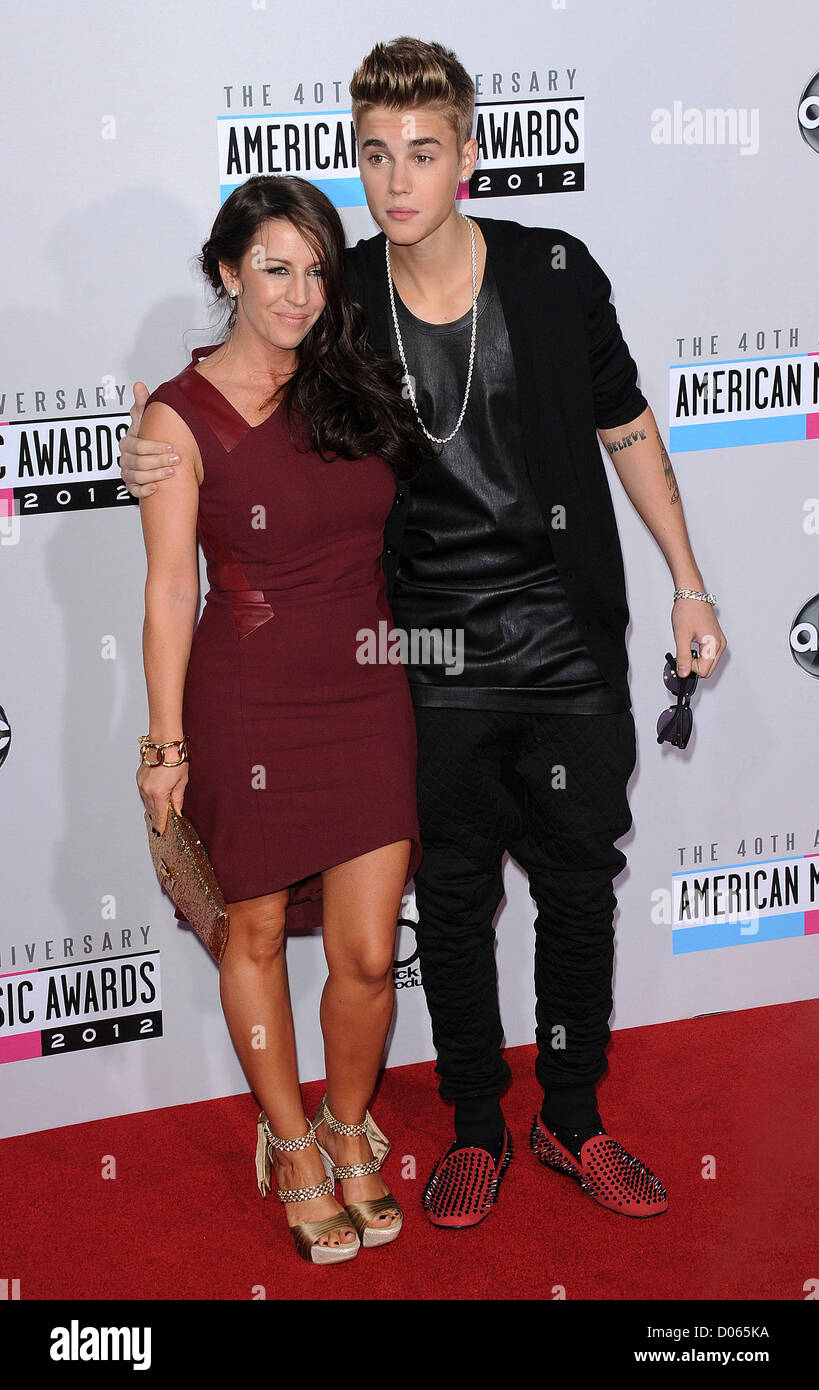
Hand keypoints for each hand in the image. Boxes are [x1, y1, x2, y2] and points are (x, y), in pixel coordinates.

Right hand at [118, 381, 178, 497]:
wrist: (154, 455)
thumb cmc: (149, 436)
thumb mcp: (147, 419)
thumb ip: (143, 404)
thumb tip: (139, 385)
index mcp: (127, 442)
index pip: (136, 445)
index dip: (154, 447)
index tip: (171, 445)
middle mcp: (125, 458)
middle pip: (138, 462)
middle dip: (159, 461)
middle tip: (176, 459)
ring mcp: (128, 473)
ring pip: (137, 477)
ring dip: (155, 475)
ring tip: (171, 473)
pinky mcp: (132, 486)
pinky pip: (134, 491)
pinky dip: (144, 491)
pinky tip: (156, 488)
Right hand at [136, 759, 188, 833]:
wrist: (164, 743)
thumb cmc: (175, 758)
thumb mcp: (181, 781)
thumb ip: (178, 799)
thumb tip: (177, 810)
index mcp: (159, 794)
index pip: (159, 816)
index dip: (161, 826)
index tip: (162, 833)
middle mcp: (147, 791)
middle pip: (152, 811)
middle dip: (159, 817)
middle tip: (164, 824)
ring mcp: (141, 784)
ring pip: (147, 802)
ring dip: (154, 807)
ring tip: (161, 812)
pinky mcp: (139, 779)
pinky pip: (144, 793)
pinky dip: (150, 797)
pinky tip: (156, 798)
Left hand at [671, 599, 725, 678]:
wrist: (692, 595)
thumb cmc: (688, 610)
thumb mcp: (682, 635)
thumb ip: (683, 657)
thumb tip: (683, 673)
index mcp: (714, 644)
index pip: (703, 671)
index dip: (689, 668)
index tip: (681, 658)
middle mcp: (720, 644)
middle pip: (707, 669)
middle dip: (693, 666)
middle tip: (682, 653)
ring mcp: (719, 642)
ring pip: (708, 663)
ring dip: (696, 660)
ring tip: (687, 646)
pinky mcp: (716, 639)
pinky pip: (708, 655)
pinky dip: (699, 655)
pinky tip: (691, 646)